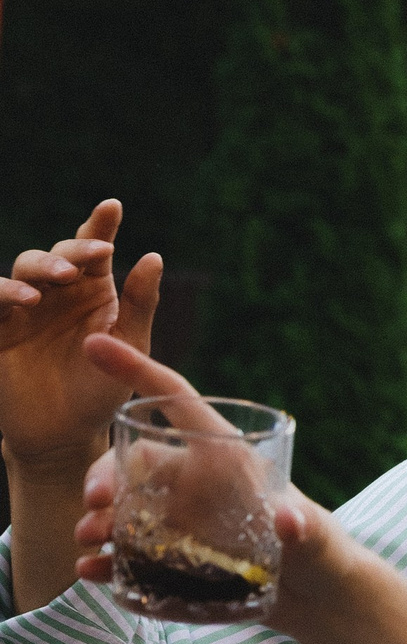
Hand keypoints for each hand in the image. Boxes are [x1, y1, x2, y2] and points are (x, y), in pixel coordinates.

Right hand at [0, 201, 162, 475]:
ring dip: (37, 269)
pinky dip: (2, 294)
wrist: (65, 436)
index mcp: (90, 290)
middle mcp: (55, 292)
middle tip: (87, 262)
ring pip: (21, 271)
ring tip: (51, 286)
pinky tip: (21, 300)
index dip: (100, 226)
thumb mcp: (129, 348)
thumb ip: (139, 304)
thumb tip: (154, 256)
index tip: (113, 207)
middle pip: (56, 255)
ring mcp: (23, 309)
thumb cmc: (101, 390)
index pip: (93, 249)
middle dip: (70, 252)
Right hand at [75, 332, 341, 623]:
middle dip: (106, 473)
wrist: (319, 601)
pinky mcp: (176, 559)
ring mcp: (182, 519)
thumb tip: (289, 521)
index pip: (175, 399)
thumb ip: (304, 528)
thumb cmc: (322, 553)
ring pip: (126, 507)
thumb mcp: (315, 539)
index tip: (94, 344)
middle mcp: (196, 481)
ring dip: (100, 518)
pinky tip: (92, 571)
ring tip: (87, 539)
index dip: (136, 369)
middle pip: (136, 459)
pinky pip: (131, 554)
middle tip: (94, 502)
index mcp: (224, 454)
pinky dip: (108, 561)